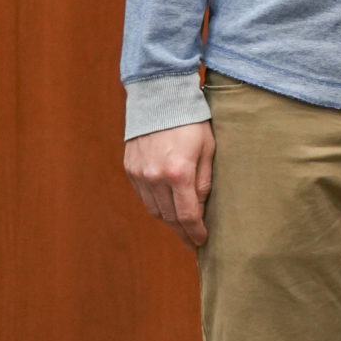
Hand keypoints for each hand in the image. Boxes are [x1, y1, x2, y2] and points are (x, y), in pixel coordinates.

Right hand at [124, 121, 215, 249]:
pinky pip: (144, 197)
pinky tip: (168, 209)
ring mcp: (139, 174)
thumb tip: (202, 208)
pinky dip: (156, 206)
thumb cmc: (192, 122)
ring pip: (154, 210)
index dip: (196, 231)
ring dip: (169, 222)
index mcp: (179, 172)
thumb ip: (205, 180)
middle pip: (169, 217)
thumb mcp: (209, 149)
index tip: (203, 241)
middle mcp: (155, 177)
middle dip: (183, 232)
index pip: (188, 214)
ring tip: (183, 229)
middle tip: (194, 241)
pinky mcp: (130, 169)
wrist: (160, 99)